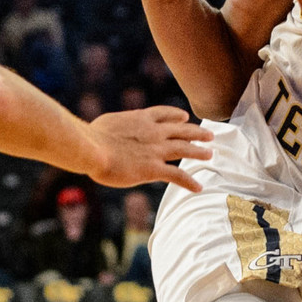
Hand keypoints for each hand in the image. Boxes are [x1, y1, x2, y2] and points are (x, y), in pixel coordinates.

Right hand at [84, 106, 212, 191]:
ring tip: (210, 154)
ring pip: (185, 149)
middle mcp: (153, 132)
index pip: (164, 114)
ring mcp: (156, 150)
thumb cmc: (90, 137)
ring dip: (199, 152)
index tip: (185, 117)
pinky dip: (189, 182)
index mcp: (141, 119)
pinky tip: (198, 187)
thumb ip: (117, 126)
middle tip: (209, 135)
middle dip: (196, 132)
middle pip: (181, 130)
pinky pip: (177, 175)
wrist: (92, 148)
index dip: (176, 116)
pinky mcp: (153, 169)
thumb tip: (111, 131)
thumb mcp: (107, 123)